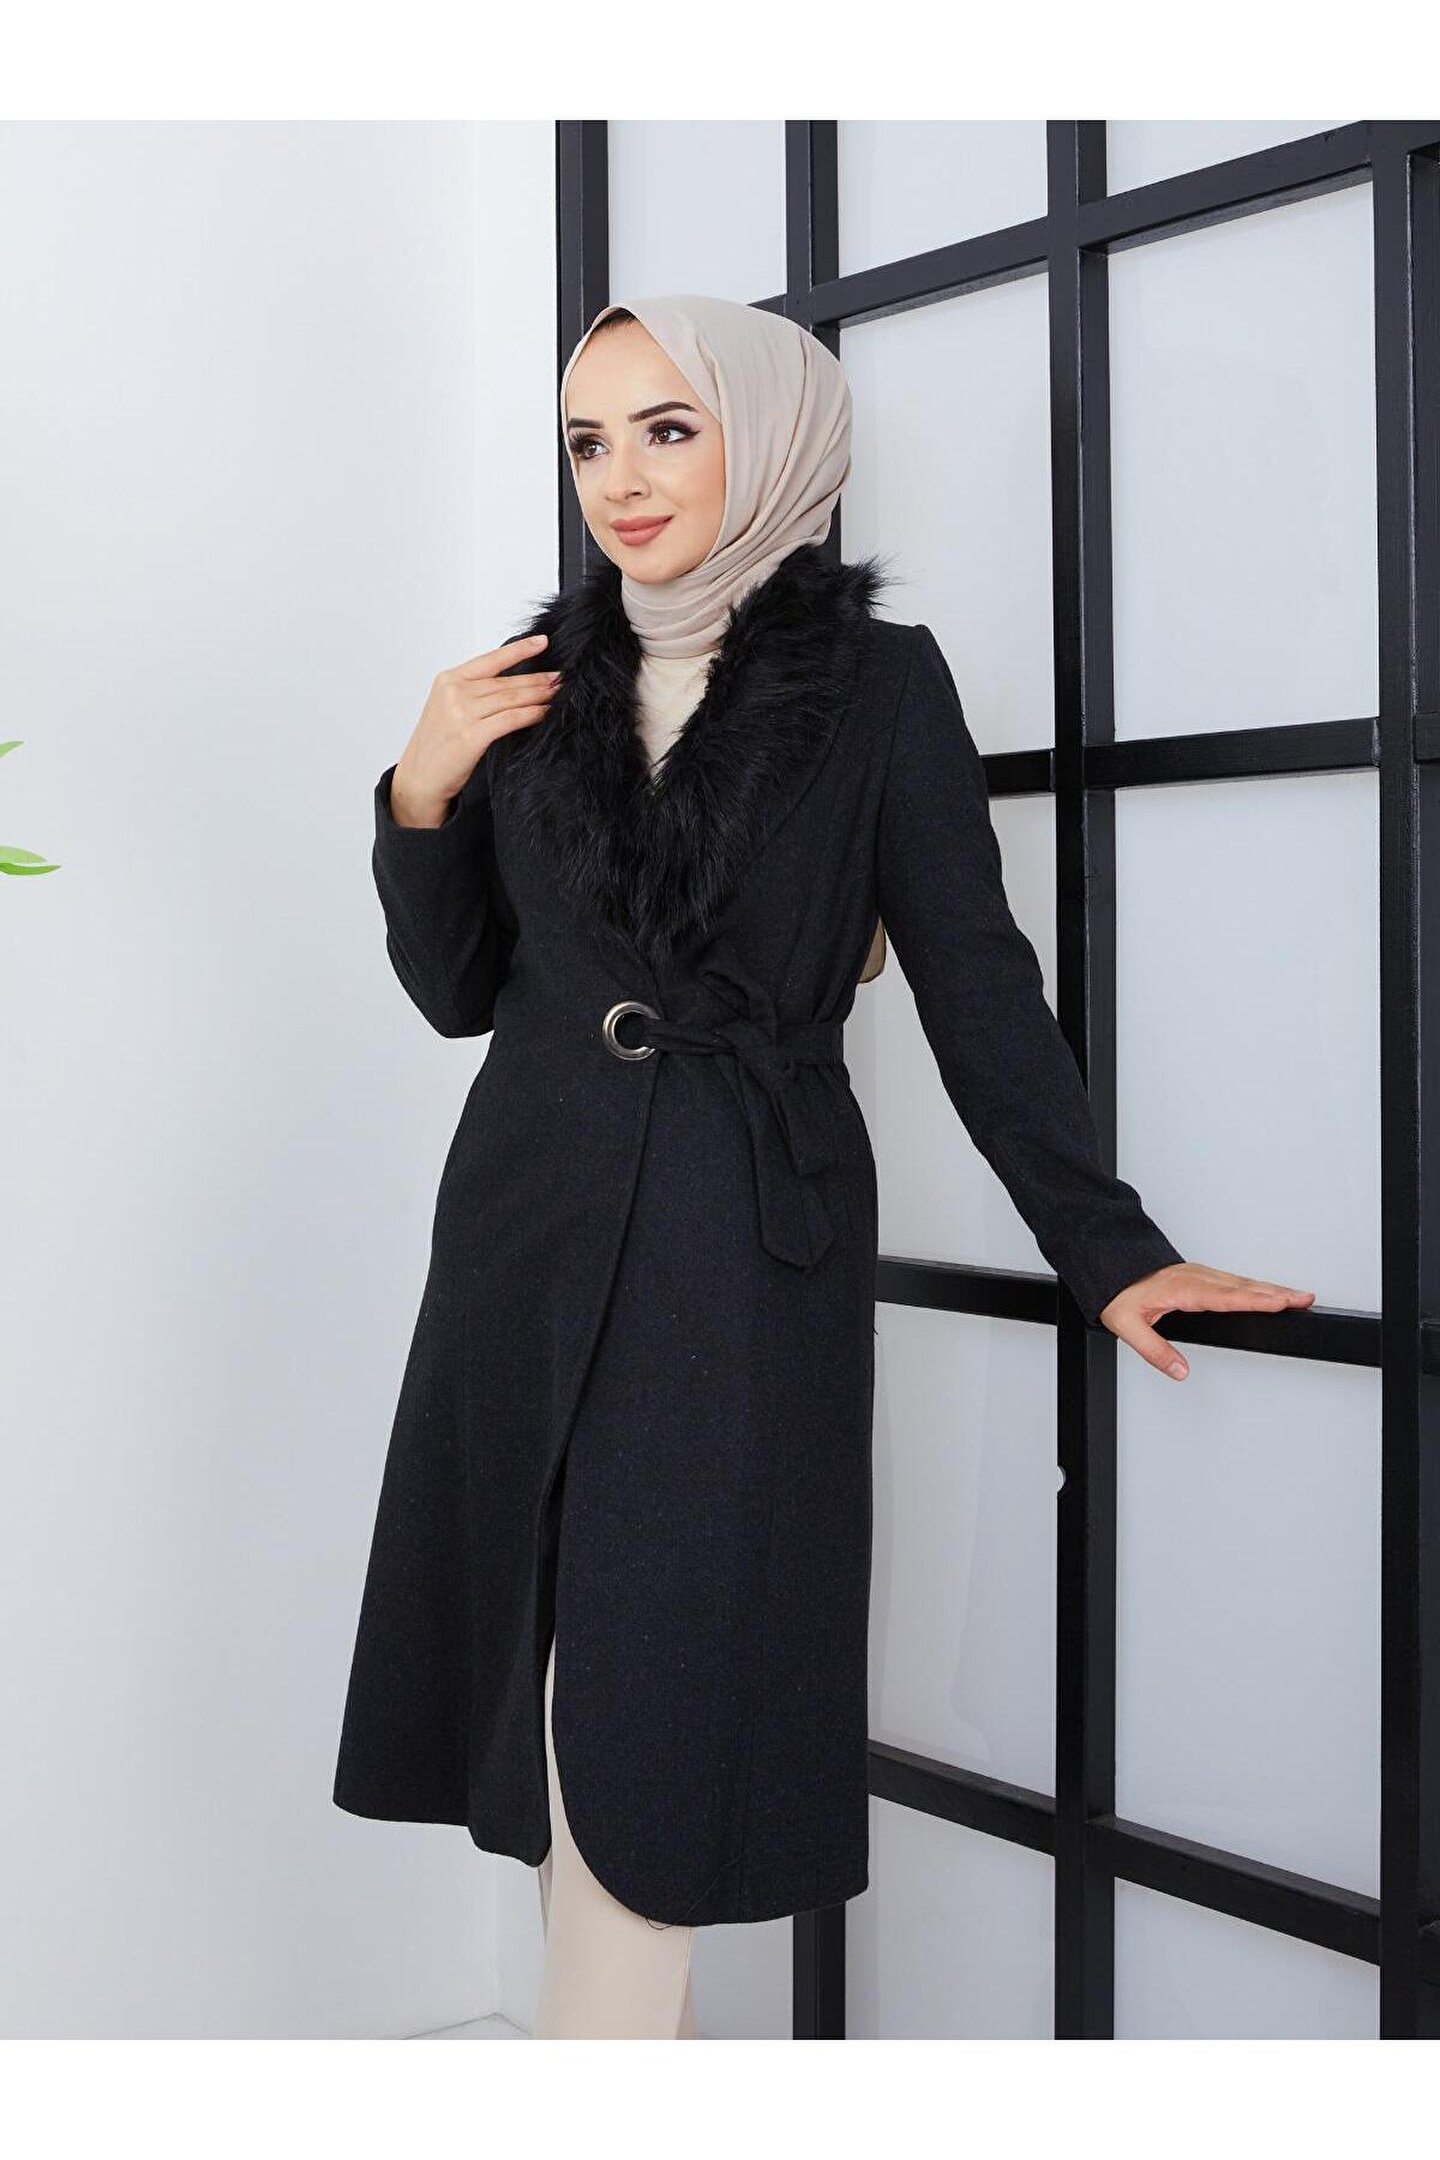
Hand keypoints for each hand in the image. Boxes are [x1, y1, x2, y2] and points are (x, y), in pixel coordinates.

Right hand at [390, 633, 561, 826]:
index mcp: (448, 680)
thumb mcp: (448, 708)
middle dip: (537, 679)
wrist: (419, 777)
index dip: (520, 649)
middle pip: (506, 682)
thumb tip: (513, 685)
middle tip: (561, 678)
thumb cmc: (437, 746)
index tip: (542, 641)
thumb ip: (473, 693)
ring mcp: (462, 713)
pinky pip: (511, 719)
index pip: (491, 659)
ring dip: (539, 696)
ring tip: (558, 693)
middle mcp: (454, 692)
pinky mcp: (472, 735)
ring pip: (512, 698)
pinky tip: (545, 713)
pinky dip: (532, 714)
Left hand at [1098, 1263, 1315, 1380]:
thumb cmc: (1116, 1292)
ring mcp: (1199, 1274)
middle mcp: (1194, 1278)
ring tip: (1298, 1296)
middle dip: (1276, 1292)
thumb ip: (1154, 1351)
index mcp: (1181, 1289)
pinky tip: (1268, 1291)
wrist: (1107, 1267)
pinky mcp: (1199, 1275)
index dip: (1254, 1299)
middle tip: (1305, 1298)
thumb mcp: (1125, 1325)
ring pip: (1241, 1282)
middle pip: (1242, 1287)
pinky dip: (1256, 1286)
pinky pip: (1233, 1280)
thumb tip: (1180, 1371)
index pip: (1225, 1297)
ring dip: (1271, 1287)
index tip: (1280, 1301)